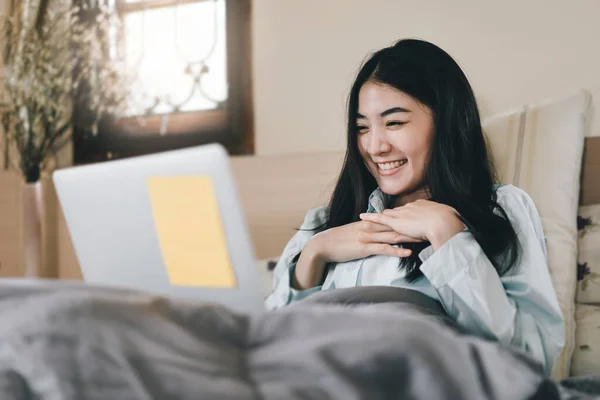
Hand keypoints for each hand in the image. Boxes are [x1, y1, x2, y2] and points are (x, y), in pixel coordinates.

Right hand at [293, 220, 418, 289]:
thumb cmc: (338, 241)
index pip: (391, 220)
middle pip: (396, 226)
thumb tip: (379, 232)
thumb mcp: (354, 232)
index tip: (422, 220)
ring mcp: (367, 237)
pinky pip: (383, 249)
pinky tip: (407, 252)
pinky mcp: (364, 247)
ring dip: (409, 237)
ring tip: (425, 238)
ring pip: (392, 236)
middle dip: (413, 227)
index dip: (407, 220)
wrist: (322, 245)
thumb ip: (367, 231)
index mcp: (369, 223)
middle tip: (429, 226)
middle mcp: (370, 228)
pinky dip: (396, 250)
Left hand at [359, 200, 464, 250]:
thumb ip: (442, 222)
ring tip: (367, 218)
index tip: (403, 214)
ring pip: (386, 214)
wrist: (443, 223)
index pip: (410, 209)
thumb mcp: (446, 219)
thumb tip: (446, 225)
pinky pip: (379, 219)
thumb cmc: (449, 222)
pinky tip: (362, 217)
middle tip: (382, 214)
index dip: (405, 212)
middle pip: (397, 210)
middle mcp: (410, 207)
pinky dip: (370, 218)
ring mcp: (402, 214)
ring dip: (377, 216)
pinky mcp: (396, 222)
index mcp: (422, 206)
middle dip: (390, 213)